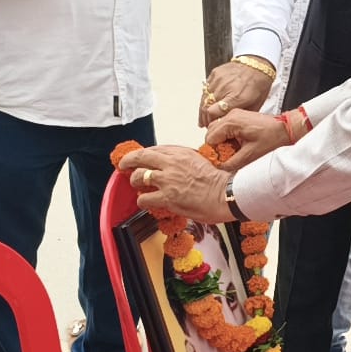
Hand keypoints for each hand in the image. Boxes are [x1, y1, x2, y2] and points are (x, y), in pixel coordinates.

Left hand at [117, 145, 232, 221]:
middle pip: (139, 157)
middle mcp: (171, 163)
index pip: (154, 149)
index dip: (142, 154)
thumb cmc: (219, 181)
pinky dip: (142, 200)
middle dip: (128, 161)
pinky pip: (144, 198)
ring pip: (138, 177)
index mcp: (180, 153)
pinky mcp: (167, 198)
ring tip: (138, 187)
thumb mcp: (200, 161)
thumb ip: (183, 161)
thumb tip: (172, 166)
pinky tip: (147, 202)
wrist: (226, 194)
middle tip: (124, 166)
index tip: (138, 157)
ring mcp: (167, 180)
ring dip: (135, 182)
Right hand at [199, 60, 273, 127]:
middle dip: (205, 119)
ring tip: (205, 117)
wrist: (258, 65)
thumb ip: (241, 116)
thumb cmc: (258, 84)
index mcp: (237, 97)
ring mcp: (219, 79)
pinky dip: (205, 98)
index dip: (211, 122)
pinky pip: (206, 89)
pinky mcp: (215, 74)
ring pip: (203, 99)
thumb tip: (229, 126)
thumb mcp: (255, 105)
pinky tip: (207, 104)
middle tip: (207, 125)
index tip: (213, 127)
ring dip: (203, 110)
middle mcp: (225, 87)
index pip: (214, 112)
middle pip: (206, 107)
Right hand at [205, 109, 289, 169]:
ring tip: (233, 150)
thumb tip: (220, 167)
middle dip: (216, 146)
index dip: (213, 151)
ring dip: (221, 142)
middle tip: (226, 156)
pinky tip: (237, 145)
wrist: (286, 129)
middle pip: (211, 132)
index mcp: (231, 122)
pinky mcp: (239, 117)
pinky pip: (226, 127)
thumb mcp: (250, 155)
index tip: (219, 160)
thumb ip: (232, 162)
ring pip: (217, 130)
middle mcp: (231, 115)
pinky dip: (227, 137)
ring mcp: (235, 114)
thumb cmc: (272, 138)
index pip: (209, 138)